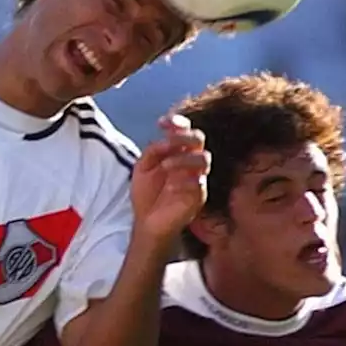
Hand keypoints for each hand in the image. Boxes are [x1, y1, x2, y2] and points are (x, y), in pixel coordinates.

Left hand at [130, 115, 209, 242]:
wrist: (147, 223)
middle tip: (168, 141)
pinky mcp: (198, 197)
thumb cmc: (146, 195)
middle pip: (199, 139)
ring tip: (165, 166)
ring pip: (203, 158)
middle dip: (184, 136)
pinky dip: (184, 181)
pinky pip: (199, 183)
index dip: (177, 122)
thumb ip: (152, 151)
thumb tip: (164, 140)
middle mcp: (189, 162)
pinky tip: (170, 187)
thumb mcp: (142, 168)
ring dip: (183, 158)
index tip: (161, 123)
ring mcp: (196, 178)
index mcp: (177, 153)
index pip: (185, 131)